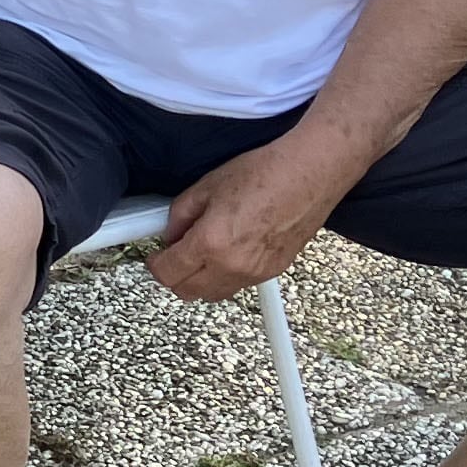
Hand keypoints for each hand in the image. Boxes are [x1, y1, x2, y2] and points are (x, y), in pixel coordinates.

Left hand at [150, 136, 346, 305]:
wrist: (310, 173)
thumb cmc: (265, 173)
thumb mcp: (207, 186)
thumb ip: (180, 215)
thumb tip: (170, 234)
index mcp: (211, 243)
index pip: (168, 274)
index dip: (155, 265)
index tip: (155, 257)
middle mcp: (232, 265)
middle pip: (187, 292)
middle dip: (174, 276)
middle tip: (174, 255)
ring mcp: (255, 272)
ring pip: (213, 294)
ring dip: (200, 280)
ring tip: (202, 253)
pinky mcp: (273, 271)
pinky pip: (237, 285)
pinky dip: (225, 276)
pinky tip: (228, 252)